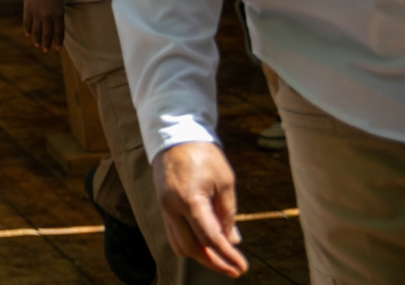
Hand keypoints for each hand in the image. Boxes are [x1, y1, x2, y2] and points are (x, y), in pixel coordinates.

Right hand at [23, 0, 64, 52]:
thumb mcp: (59, 3)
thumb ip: (57, 15)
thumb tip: (53, 26)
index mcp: (59, 14)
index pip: (59, 33)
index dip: (58, 42)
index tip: (57, 48)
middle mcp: (48, 16)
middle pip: (47, 34)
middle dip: (47, 44)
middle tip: (46, 50)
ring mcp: (37, 14)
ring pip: (36, 31)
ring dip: (37, 39)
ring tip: (37, 45)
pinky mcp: (28, 10)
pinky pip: (27, 23)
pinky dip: (27, 30)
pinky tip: (28, 34)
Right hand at [154, 142, 247, 276]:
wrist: (175, 136)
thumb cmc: (203, 155)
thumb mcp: (225, 181)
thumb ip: (228, 214)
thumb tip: (233, 241)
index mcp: (189, 199)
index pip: (209, 237)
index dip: (227, 256)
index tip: (242, 267)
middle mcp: (171, 207)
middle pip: (192, 248)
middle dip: (215, 262)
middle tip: (235, 268)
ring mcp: (164, 208)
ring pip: (180, 245)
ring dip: (201, 256)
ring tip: (222, 258)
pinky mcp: (162, 207)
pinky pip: (174, 235)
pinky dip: (190, 244)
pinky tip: (206, 244)